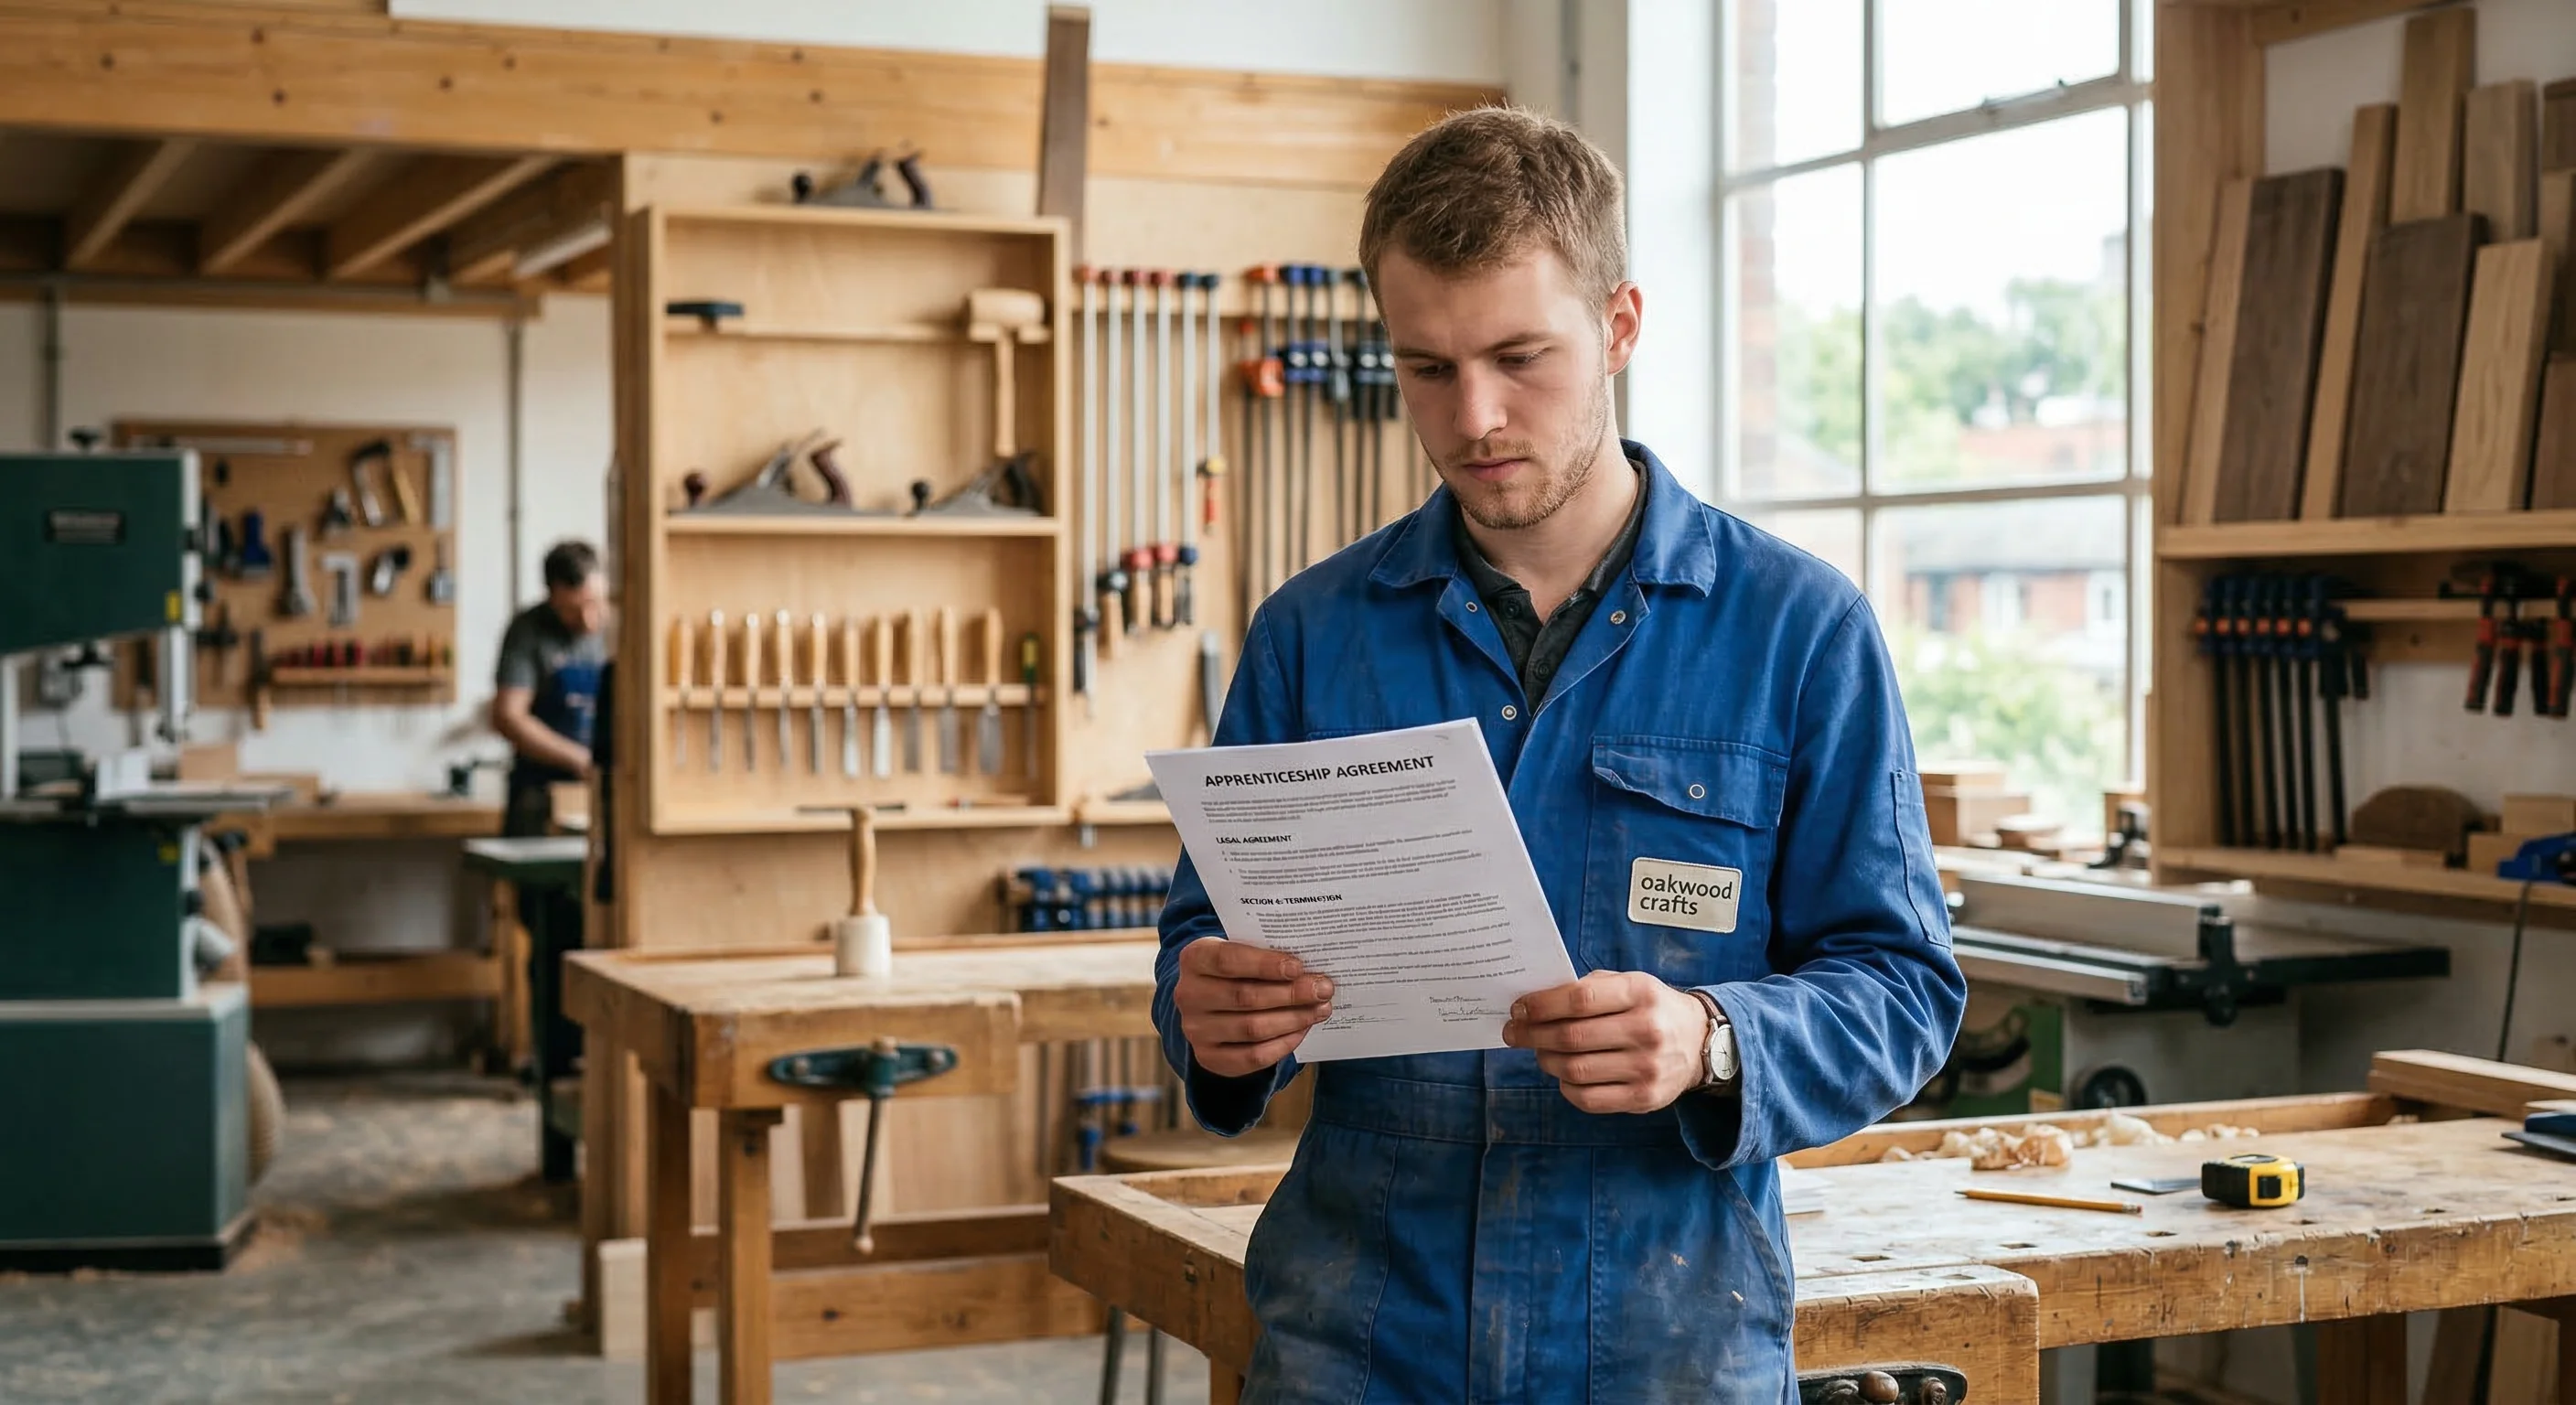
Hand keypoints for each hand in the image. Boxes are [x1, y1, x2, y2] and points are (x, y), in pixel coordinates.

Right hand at [1174, 937, 1333, 1077]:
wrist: (1211, 1000)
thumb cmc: (1237, 968)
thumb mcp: (1243, 950)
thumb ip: (1267, 954)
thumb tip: (1310, 968)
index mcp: (1194, 958)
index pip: (1227, 960)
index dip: (1265, 964)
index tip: (1298, 967)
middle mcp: (1188, 995)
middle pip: (1245, 997)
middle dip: (1290, 994)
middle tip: (1323, 989)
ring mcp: (1195, 1030)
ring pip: (1252, 1028)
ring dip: (1293, 1019)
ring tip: (1321, 1009)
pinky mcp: (1208, 1057)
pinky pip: (1252, 1057)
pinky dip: (1283, 1045)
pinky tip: (1302, 1030)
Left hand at [1502, 971, 1708, 1113]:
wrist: (1699, 1042)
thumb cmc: (1651, 1008)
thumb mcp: (1629, 983)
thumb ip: (1588, 989)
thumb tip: (1535, 1003)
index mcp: (1640, 993)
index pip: (1579, 1000)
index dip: (1541, 1005)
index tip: (1518, 1009)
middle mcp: (1647, 1030)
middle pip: (1571, 1037)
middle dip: (1532, 1035)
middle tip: (1514, 1033)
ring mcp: (1647, 1068)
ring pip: (1575, 1069)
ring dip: (1546, 1060)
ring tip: (1540, 1052)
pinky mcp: (1644, 1099)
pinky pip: (1588, 1099)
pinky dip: (1566, 1087)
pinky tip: (1564, 1075)